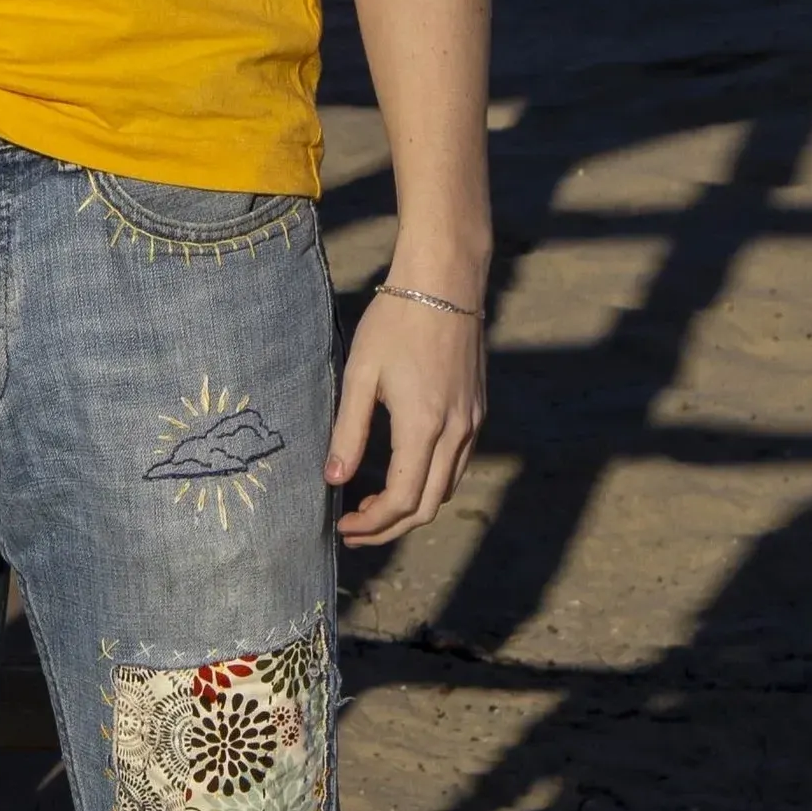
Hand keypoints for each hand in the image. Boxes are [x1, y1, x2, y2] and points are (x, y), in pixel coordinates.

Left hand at [327, 287, 483, 547]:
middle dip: (390, 526)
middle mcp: (456, 432)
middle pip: (428, 505)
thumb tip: (333, 479)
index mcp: (423, 426)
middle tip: (354, 528)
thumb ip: (348, 431)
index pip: (402, 500)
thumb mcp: (360, 374)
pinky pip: (457, 464)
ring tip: (372, 506)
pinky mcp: (478, 411)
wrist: (446, 282)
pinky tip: (402, 472)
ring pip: (447, 488)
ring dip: (411, 507)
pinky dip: (430, 483)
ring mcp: (473, 422)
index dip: (372, 524)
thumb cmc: (396, 322)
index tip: (344, 528)